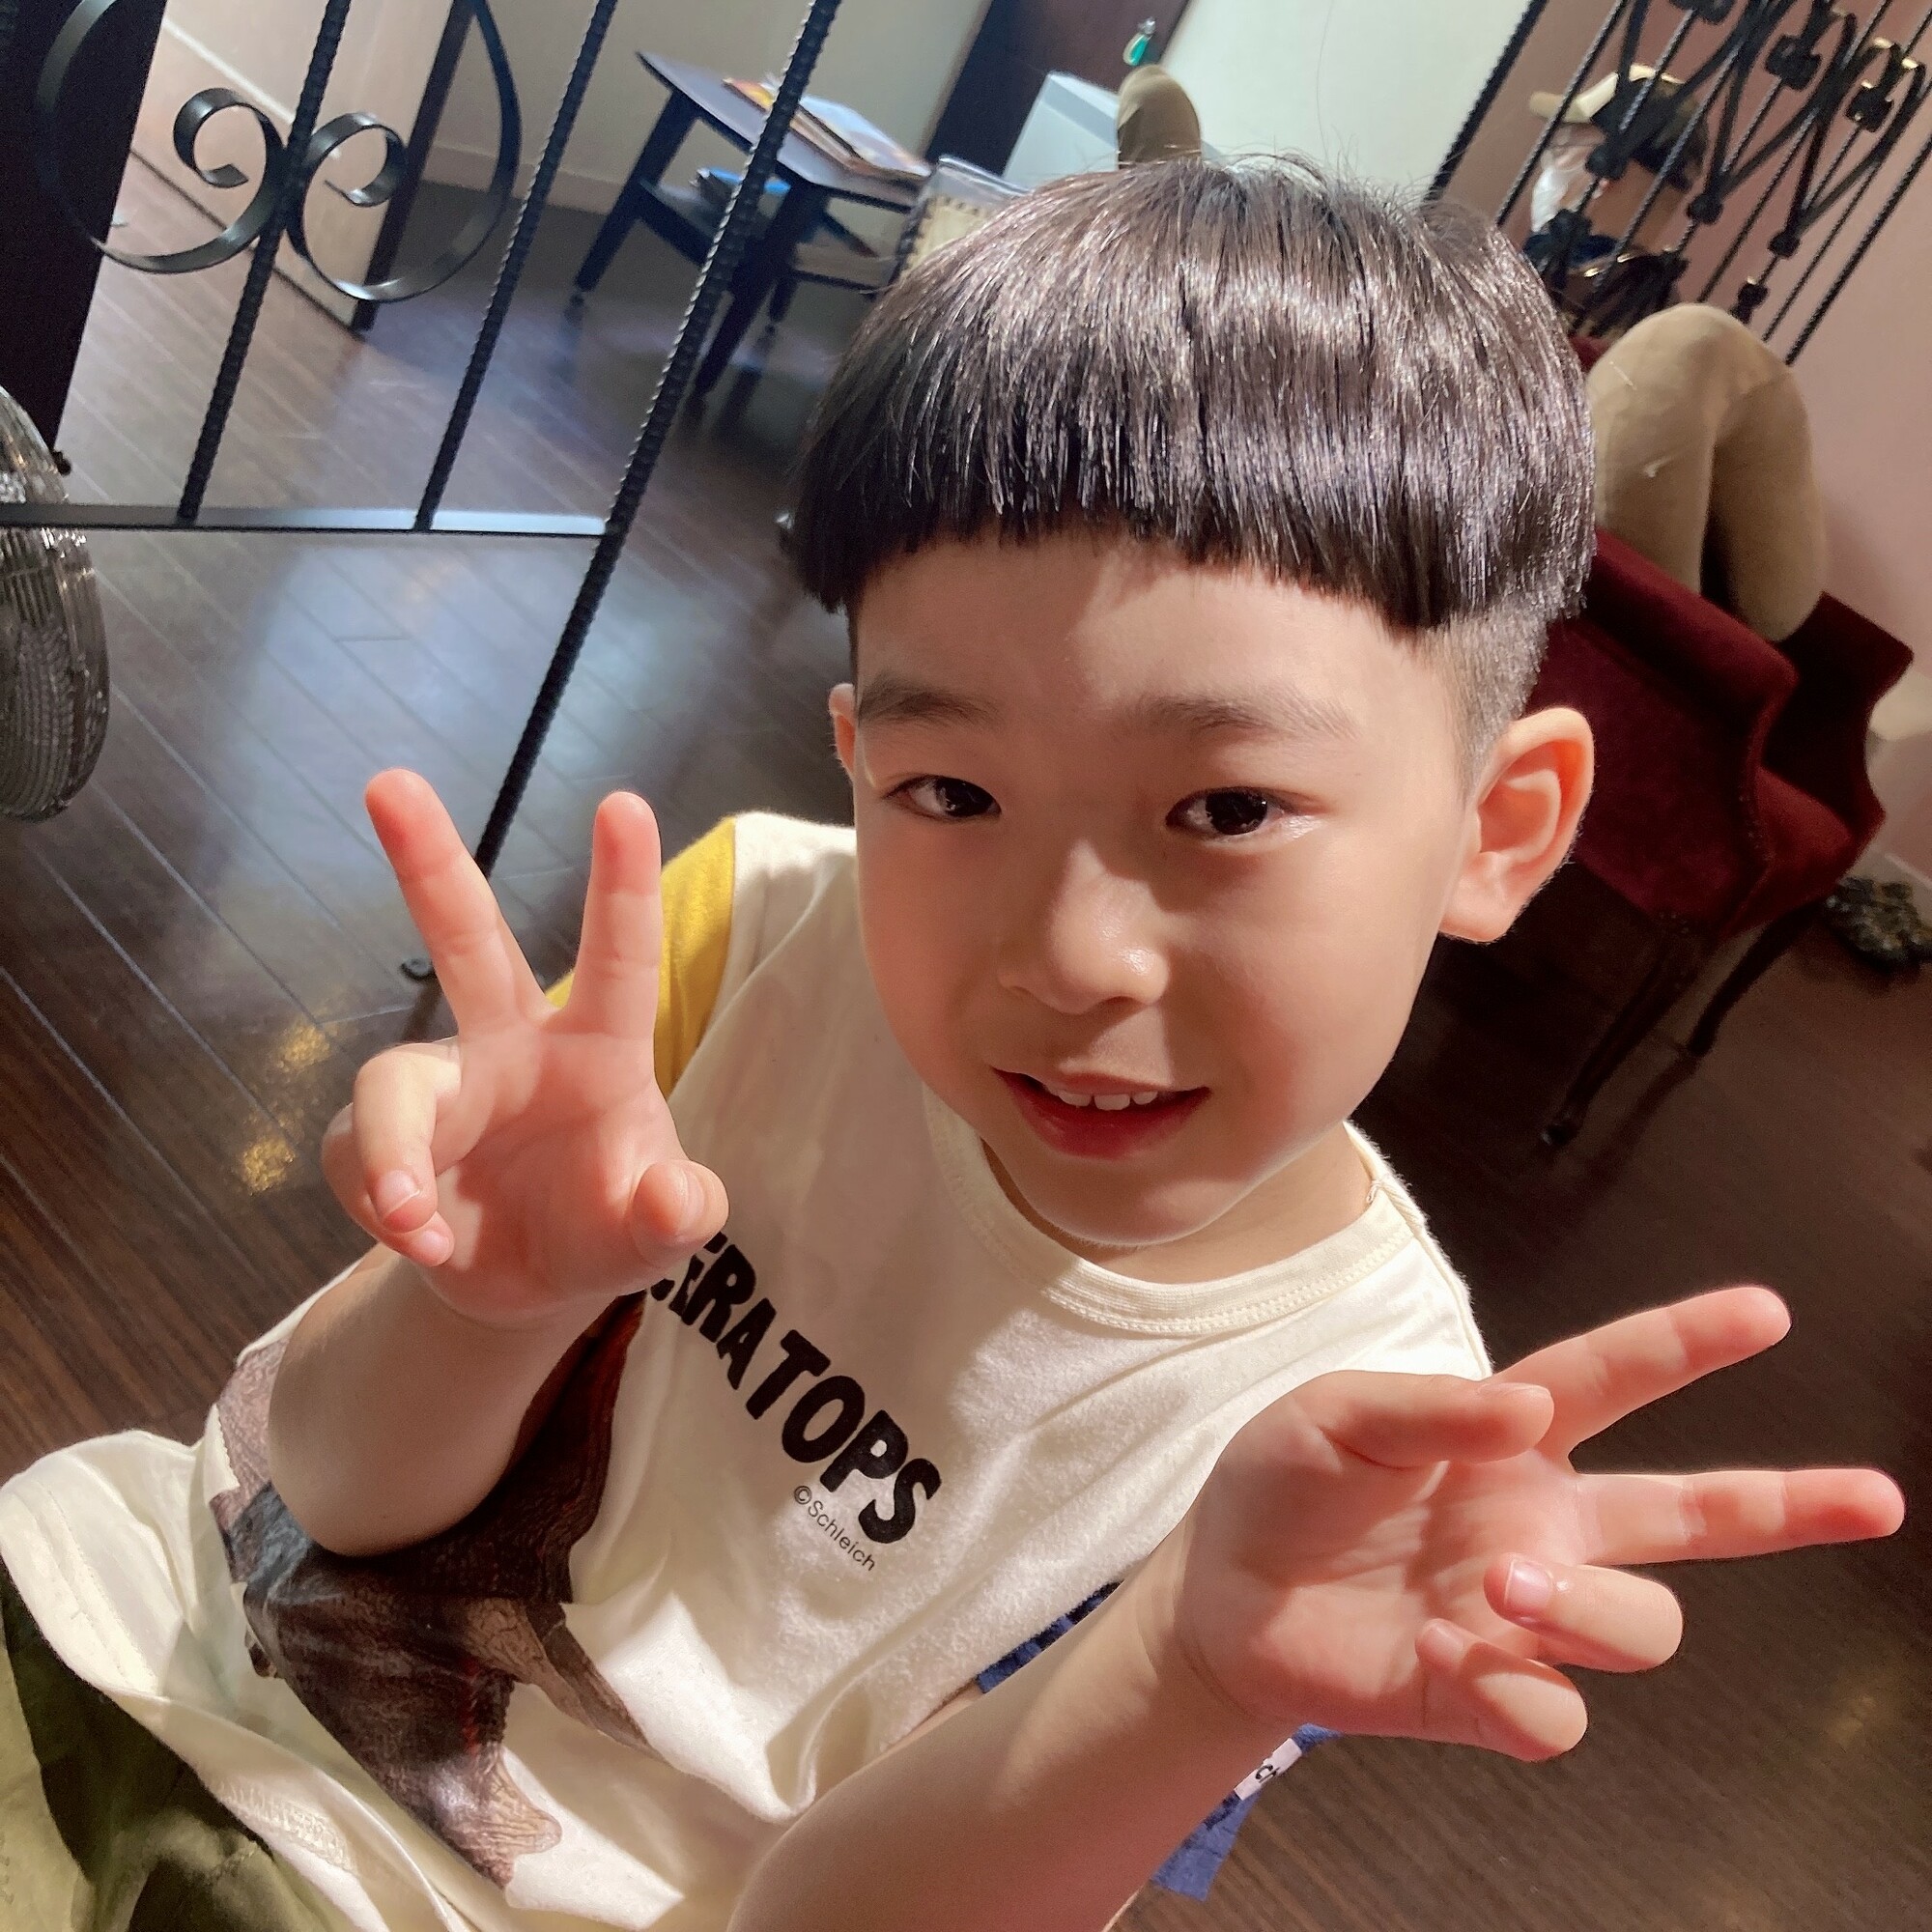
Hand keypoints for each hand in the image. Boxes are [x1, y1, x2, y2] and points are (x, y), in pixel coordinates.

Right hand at [319, 770, 726, 1329]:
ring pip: (392, 1081)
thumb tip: (676, 1195)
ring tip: (416, 1221)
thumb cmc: (608, 1228)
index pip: (618, 959)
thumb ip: (678, 1214)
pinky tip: (422, 1243)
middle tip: (389, 780)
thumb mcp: (654, 1236)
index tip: (625, 802)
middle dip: (427, 860)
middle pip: (465, 939)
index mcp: (598, 1048)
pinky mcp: (378, 1142)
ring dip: (395, 1153)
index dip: (622, 885)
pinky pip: (361, 1160)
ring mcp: (441, 1089)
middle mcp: (511, 1047)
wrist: (531, 1286)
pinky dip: (387, 1212)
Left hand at [1149, 1287, 1904, 1759]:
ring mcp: (1526, 1612)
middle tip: (1873, 1497)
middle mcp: (1542, 1522)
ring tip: (1503, 1585)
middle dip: (1788, 1504)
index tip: (1765, 1311)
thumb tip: (1528, 1409)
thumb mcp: (1332, 1416)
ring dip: (1587, 1605)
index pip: (1613, 1379)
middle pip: (1693, 1516)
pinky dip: (1514, 1685)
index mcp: (1508, 1439)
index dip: (1686, 1343)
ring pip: (1644, 1622)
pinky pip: (1560, 1712)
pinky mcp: (1492, 1694)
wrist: (1220, 1595)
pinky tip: (1448, 1651)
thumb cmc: (1281, 1486)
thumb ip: (1425, 1406)